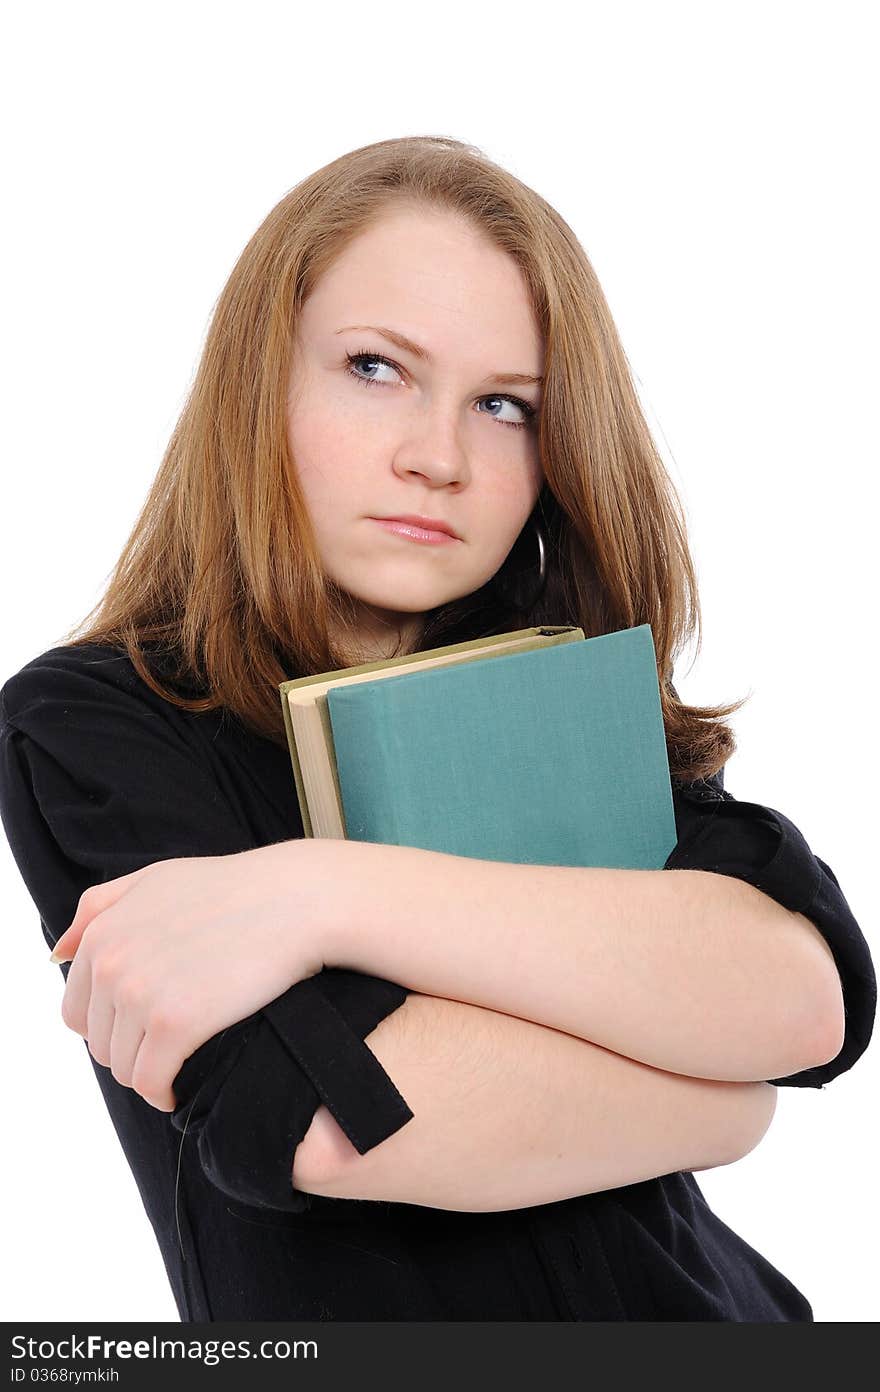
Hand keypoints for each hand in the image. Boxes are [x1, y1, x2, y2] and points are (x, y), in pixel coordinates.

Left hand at [50, 841, 326, 1111]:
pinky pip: (151, 1081)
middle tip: (169, 1045)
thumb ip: (98, 908)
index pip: (77, 1011)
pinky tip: (180, 1087)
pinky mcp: (177, 1023)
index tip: (144, 1027)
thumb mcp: (154, 880)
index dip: (110, 1026)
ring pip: (123, 1067)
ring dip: (148, 1073)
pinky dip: (163, 1093)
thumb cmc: (232, 888)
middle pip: (100, 1044)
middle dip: (130, 1051)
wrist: (294, 901)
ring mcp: (141, 995)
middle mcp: (111, 965)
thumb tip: (56, 953)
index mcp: (101, 935)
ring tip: (180, 1062)